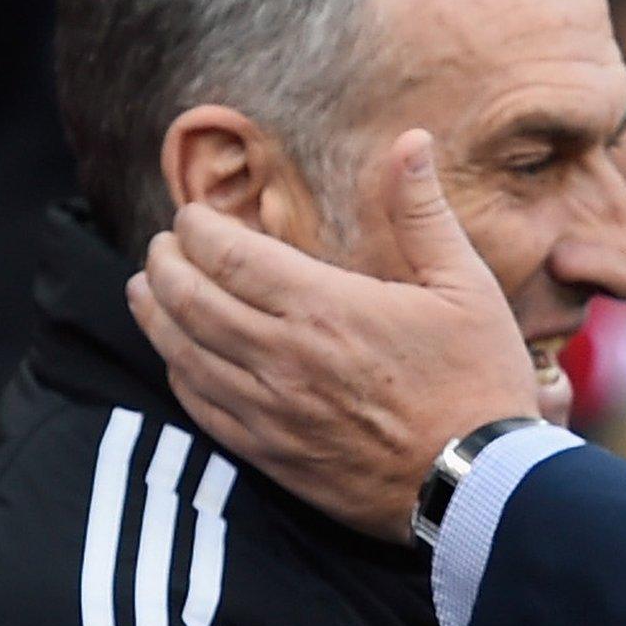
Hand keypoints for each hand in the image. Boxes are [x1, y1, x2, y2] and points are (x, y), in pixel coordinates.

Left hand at [127, 129, 538, 542]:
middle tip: (163, 245)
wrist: (478, 482)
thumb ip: (424, 213)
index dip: (198, 227)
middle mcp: (282, 356)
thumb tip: (411, 142)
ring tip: (146, 289)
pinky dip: (178, 372)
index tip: (194, 214)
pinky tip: (179, 357)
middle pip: (189, 298)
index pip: (228, 254)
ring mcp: (270, 410)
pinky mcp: (270, 453)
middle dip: (164, 262)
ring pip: (181, 352)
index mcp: (326, 307)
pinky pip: (199, 406)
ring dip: (155, 314)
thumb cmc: (479, 380)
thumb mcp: (466, 286)